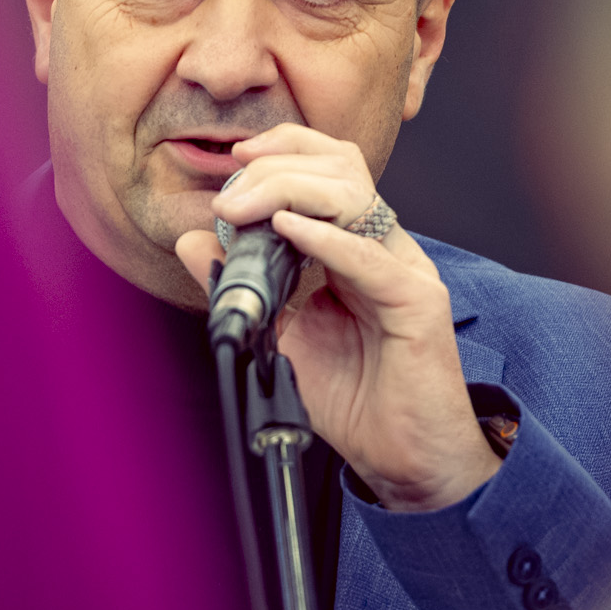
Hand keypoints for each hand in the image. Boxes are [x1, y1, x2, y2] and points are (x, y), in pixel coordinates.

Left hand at [174, 125, 499, 511]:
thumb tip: (194, 241)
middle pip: (339, 169)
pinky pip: (369, 257)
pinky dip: (325, 238)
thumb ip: (240, 284)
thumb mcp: (280, 333)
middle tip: (227, 198)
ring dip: (290, 192)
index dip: (283, 150)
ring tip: (243, 210)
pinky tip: (287, 231)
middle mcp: (383, 248)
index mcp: (355, 248)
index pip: (327, 168)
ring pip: (353, 196)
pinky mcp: (417, 301)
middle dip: (275, 169)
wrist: (402, 459)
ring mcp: (404, 268)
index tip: (234, 161)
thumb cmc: (354, 401)